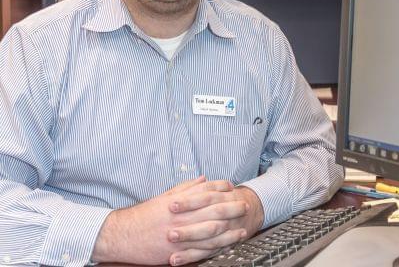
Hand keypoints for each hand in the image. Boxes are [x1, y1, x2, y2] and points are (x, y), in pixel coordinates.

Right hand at [92, 176, 247, 264]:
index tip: (232, 186)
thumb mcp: (163, 197)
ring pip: (211, 231)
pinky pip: (201, 250)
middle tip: (244, 205)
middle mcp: (182, 216)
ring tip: (242, 229)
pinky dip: (217, 248)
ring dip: (229, 230)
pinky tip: (227, 246)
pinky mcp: (178, 251)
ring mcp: (181, 234)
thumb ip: (186, 187)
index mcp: (179, 201)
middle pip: (213, 210)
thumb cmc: (143, 216)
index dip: (221, 188)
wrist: (122, 235)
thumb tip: (204, 179)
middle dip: (231, 207)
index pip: (205, 191)